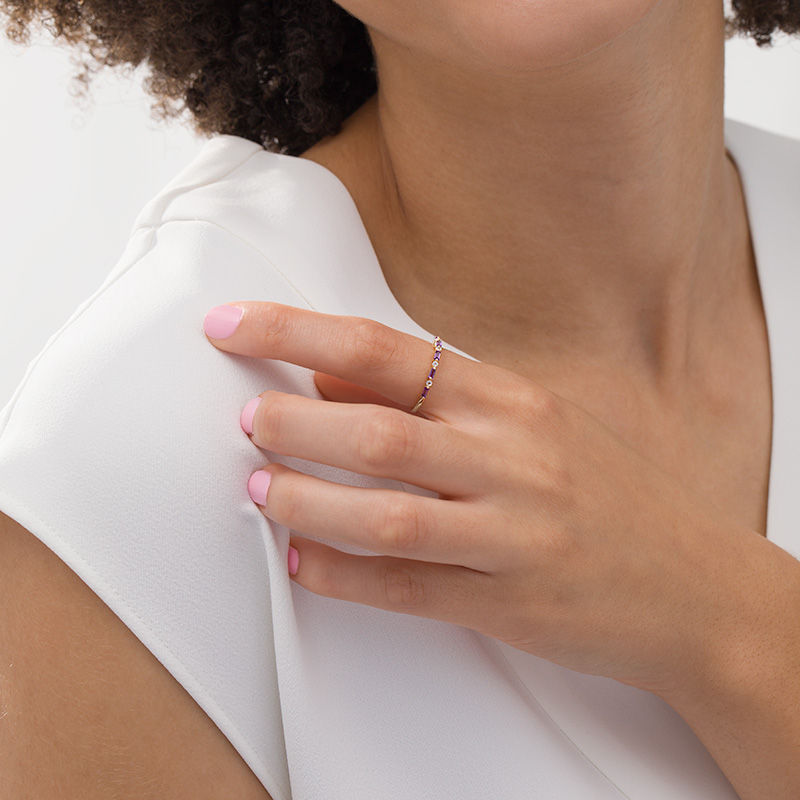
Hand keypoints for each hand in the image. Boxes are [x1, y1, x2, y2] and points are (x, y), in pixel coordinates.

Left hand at [203, 300, 769, 696]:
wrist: (697, 586)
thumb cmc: (610, 494)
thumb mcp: (534, 421)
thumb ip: (437, 398)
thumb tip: (333, 378)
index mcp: (511, 401)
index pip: (382, 350)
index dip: (296, 333)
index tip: (236, 325)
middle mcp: (511, 459)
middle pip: (376, 429)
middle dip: (291, 420)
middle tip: (246, 417)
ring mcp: (511, 532)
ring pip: (385, 512)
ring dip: (307, 498)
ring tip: (261, 487)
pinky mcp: (507, 601)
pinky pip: (406, 587)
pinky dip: (342, 576)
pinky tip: (305, 565)